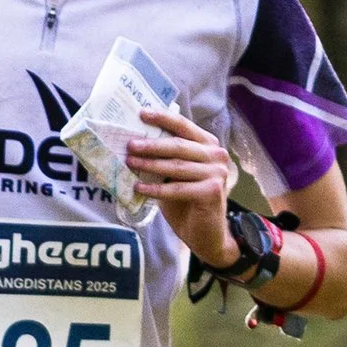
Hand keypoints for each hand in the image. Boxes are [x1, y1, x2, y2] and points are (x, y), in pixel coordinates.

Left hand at [125, 109, 237, 265]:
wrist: (205, 233)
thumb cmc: (187, 201)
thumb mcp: (175, 174)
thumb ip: (165, 157)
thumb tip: (134, 143)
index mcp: (208, 144)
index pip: (183, 126)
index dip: (162, 118)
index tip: (141, 113)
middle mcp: (216, 155)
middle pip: (178, 145)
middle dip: (151, 145)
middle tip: (129, 145)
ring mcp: (217, 173)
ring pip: (177, 166)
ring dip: (150, 165)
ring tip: (130, 163)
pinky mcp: (212, 191)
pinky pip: (178, 188)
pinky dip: (156, 189)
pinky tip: (138, 189)